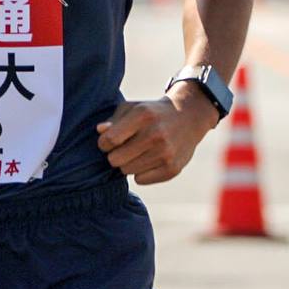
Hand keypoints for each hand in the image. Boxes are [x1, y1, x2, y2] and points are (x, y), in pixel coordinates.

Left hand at [97, 93, 215, 183]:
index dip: (104, 143)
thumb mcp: (132, 108)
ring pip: (127, 171)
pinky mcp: (172, 169)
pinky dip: (141, 172)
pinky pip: (140, 180)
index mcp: (143, 115)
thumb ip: (114, 120)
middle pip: (115, 160)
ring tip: (138, 151)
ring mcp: (166, 153)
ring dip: (127, 163)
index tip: (108, 141)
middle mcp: (155, 134)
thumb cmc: (151, 112)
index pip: (110, 140)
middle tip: (123, 147)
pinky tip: (149, 159)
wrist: (188, 117)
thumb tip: (100, 132)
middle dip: (115, 154)